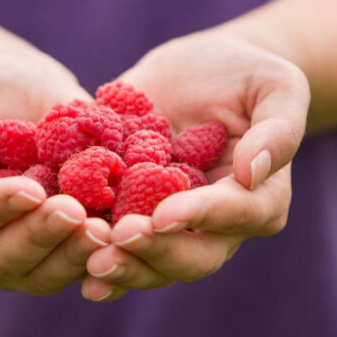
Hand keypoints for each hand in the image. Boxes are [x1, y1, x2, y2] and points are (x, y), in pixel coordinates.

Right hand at [0, 47, 111, 294]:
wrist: (12, 86)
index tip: (27, 189)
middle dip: (38, 237)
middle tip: (74, 211)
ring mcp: (16, 254)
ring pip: (41, 274)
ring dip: (73, 256)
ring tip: (105, 228)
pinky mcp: (58, 249)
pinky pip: (78, 268)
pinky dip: (102, 258)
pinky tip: (124, 237)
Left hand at [80, 30, 309, 301]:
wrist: (198, 70)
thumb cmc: (246, 74)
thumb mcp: (276, 85)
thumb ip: (278, 128)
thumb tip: (251, 171)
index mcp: (257, 200)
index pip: (231, 216)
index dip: (198, 217)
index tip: (162, 214)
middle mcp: (214, 226)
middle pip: (190, 258)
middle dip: (152, 253)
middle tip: (116, 241)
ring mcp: (169, 225)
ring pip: (149, 263)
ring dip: (119, 266)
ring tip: (86, 260)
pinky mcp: (130, 214)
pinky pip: (111, 242)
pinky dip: (85, 250)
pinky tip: (58, 248)